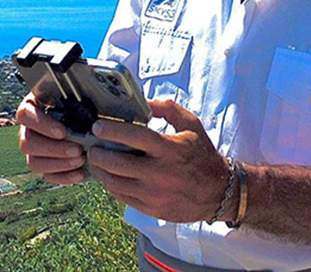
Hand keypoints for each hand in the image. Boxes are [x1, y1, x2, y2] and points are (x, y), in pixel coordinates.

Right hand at [16, 93, 85, 184]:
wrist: (91, 124)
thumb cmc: (84, 103)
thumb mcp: (79, 95)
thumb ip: (78, 96)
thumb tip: (90, 90)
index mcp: (33, 107)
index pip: (25, 114)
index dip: (41, 124)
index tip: (62, 132)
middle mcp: (29, 129)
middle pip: (27, 142)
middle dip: (53, 149)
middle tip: (77, 149)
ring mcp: (34, 149)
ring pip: (33, 162)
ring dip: (58, 164)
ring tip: (80, 160)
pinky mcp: (44, 165)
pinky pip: (46, 176)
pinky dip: (63, 177)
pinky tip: (79, 174)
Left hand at [86, 99, 230, 222]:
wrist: (218, 192)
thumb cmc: (203, 155)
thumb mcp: (192, 126)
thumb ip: (169, 109)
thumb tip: (145, 101)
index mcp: (169, 149)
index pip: (135, 137)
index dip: (112, 130)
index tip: (98, 126)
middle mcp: (159, 173)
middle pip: (117, 163)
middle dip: (98, 153)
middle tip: (92, 145)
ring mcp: (153, 194)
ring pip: (114, 182)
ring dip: (101, 170)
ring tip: (97, 160)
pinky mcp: (150, 209)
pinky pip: (121, 196)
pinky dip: (112, 184)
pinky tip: (110, 175)